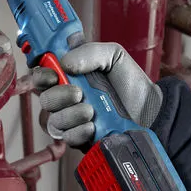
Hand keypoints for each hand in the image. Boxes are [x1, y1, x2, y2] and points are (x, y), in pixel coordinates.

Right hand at [33, 42, 162, 147]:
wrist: (150, 111)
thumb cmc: (130, 83)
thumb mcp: (113, 56)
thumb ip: (90, 52)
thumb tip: (65, 63)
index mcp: (70, 75)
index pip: (41, 75)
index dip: (40, 75)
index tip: (52, 74)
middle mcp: (66, 98)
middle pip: (44, 99)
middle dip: (59, 96)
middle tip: (78, 93)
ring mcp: (72, 119)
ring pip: (52, 120)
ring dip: (70, 115)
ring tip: (91, 110)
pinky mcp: (80, 138)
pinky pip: (66, 138)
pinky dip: (77, 131)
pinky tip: (92, 126)